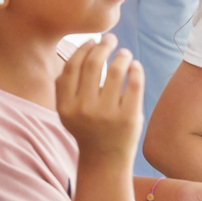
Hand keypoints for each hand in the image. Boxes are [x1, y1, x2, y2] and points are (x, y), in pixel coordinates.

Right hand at [55, 34, 142, 168]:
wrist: (104, 161)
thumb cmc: (87, 128)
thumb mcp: (68, 110)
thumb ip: (67, 85)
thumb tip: (84, 47)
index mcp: (66, 106)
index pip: (72, 67)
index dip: (83, 49)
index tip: (92, 40)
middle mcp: (84, 109)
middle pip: (93, 64)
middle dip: (103, 45)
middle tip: (110, 39)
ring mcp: (107, 114)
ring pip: (116, 70)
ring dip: (121, 56)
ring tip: (125, 54)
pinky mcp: (129, 118)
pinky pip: (133, 84)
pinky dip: (135, 69)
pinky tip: (135, 66)